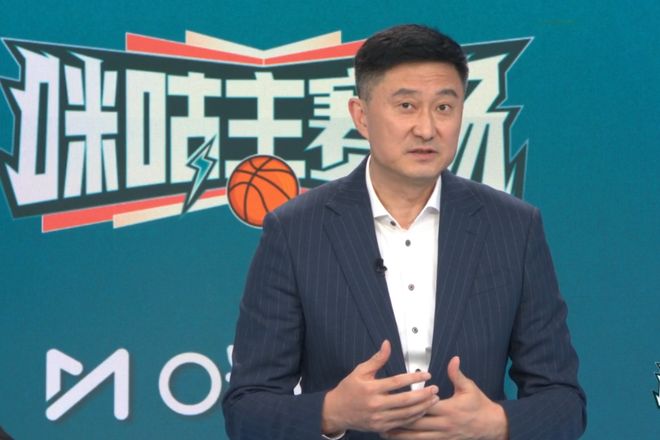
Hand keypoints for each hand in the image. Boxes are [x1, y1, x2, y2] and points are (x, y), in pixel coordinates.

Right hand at [321, 340, 439, 434]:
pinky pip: (401, 423)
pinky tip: (422, 411)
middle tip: (435, 388)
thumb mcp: (360, 371)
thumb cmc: (348, 389)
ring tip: (434, 399)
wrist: (336, 411)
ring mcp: (378, 418)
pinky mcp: (380, 427)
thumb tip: (387, 344)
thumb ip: (377, 359)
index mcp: (370, 388)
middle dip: (424, 394)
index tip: (427, 374)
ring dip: (422, 407)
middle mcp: (375, 404)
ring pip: (406, 414)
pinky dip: (414, 417)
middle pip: (405, 400)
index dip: (414, 378)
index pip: (397, 382)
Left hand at [381, 356, 508, 438]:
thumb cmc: (480, 405)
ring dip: (400, 435)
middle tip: (381, 417)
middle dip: (398, 421)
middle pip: (417, 424)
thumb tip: (453, 359)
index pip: (424, 406)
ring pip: (417, 438)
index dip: (409, 403)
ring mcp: (443, 436)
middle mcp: (444, 425)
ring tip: (384, 431)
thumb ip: (457, 374)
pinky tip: (399, 439)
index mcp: (449, 409)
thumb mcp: (470, 388)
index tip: (393, 400)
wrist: (492, 426)